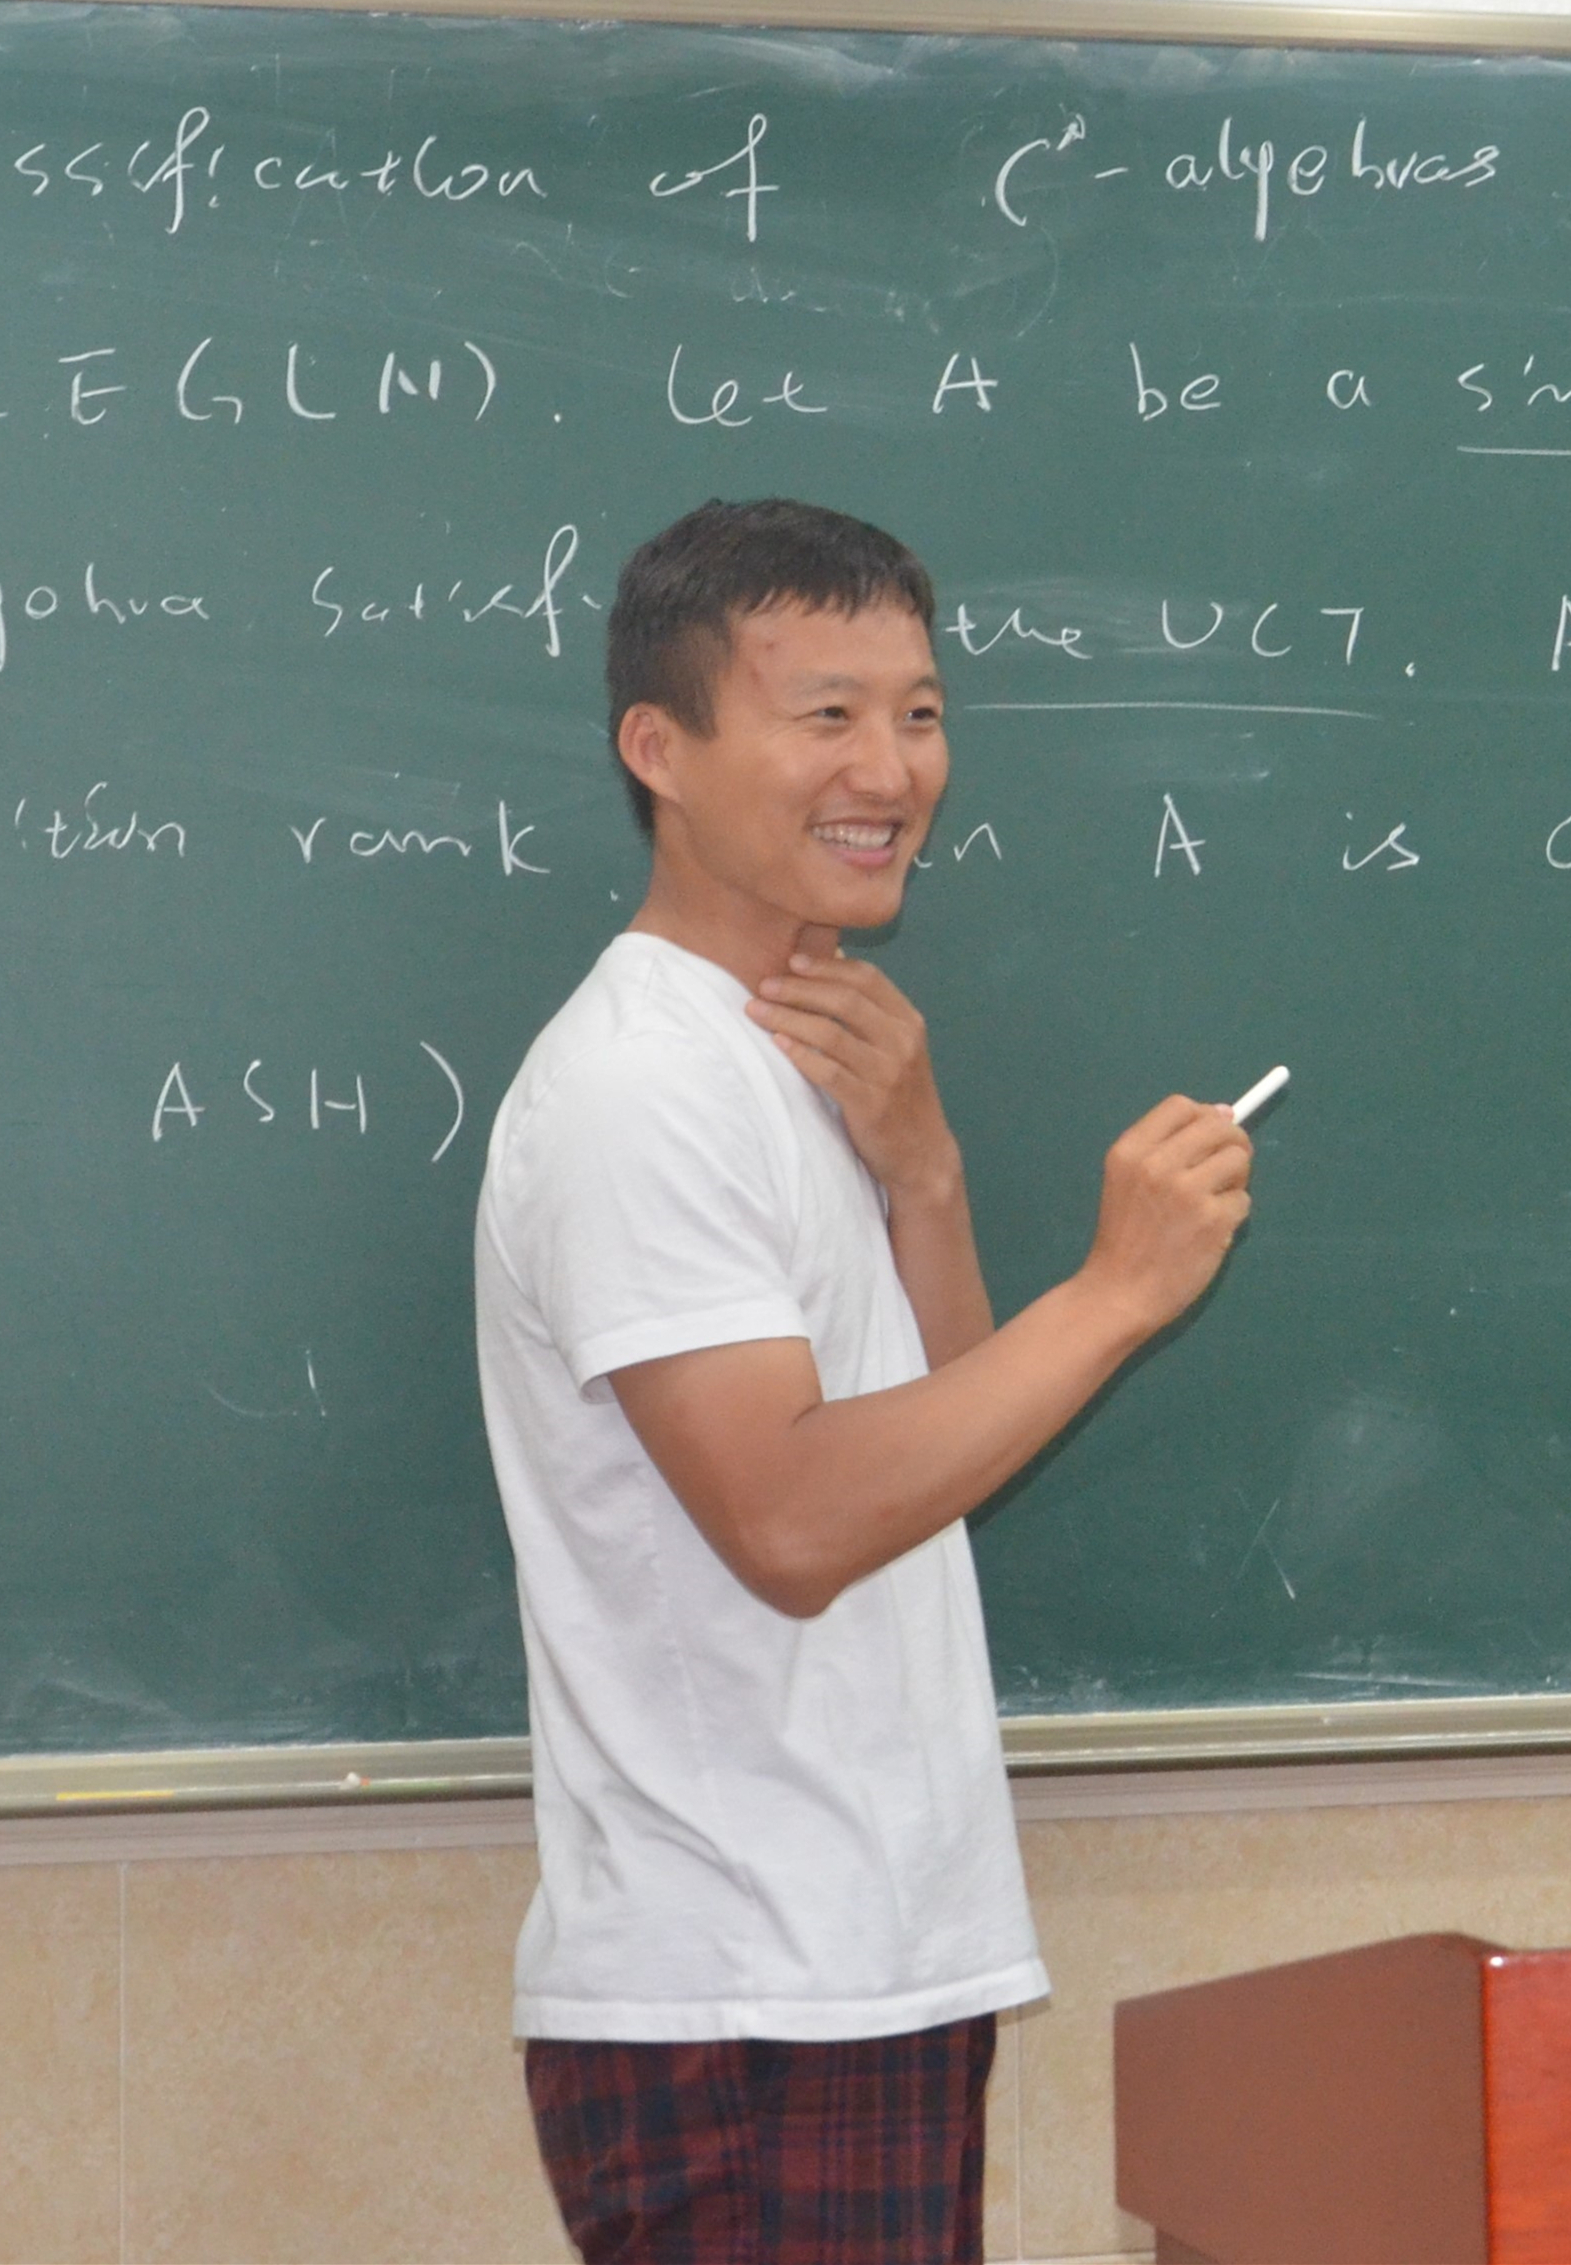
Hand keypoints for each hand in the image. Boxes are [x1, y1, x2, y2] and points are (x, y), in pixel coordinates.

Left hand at [745, 952, 957, 1197]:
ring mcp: (887, 1074)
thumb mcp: (896, 1049)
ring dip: (787, 1018)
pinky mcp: (870, 1104)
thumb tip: (829, 968)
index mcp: (909, 1022)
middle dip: (799, 988)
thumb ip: (870, 1015)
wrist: (921, 1154)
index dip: (827, 966)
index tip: (792, 960)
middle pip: (845, 1000)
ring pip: (830, 1034)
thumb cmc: (899, 1097)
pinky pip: (827, 1072)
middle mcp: (902, 1042)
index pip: (867, 978)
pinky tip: (776, 1044)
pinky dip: (799, 1054)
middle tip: (765, 985)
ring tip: (756, 1011)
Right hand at [1079, 1095, 1252, 1337]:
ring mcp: (1187, 1192)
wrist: (1118, 1292)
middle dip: (1231, 1142)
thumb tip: (1225, 1110)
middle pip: (1218, 1126)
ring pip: (1239, 1159)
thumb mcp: (1126, 1180)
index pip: (1181, 1106)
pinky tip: (1213, 1230)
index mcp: (1130, 1150)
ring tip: (1216, 1200)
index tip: (1207, 1139)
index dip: (1203, 1117)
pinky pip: (1244, 1200)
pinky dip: (1235, 1213)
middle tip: (1226, 1168)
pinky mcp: (1213, 1220)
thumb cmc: (1124, 1237)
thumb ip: (1169, 1147)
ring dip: (1236, 1179)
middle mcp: (1157, 1164)